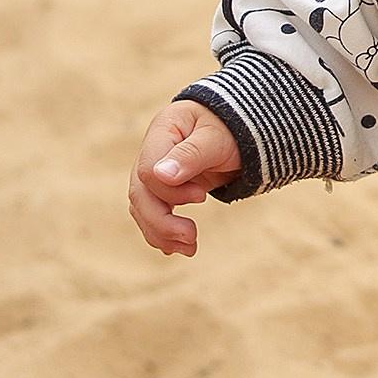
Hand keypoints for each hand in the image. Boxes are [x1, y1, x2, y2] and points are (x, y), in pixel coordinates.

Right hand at [129, 100, 240, 255]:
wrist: (237, 131)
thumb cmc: (230, 129)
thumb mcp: (216, 139)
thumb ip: (191, 154)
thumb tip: (161, 175)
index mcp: (162, 130)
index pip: (148, 171)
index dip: (171, 192)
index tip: (202, 196)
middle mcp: (150, 151)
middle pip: (140, 194)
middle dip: (162, 222)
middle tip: (192, 237)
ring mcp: (153, 171)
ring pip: (142, 208)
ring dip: (162, 233)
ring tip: (190, 249)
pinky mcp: (161, 189)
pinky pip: (151, 213)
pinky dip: (161, 233)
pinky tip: (176, 248)